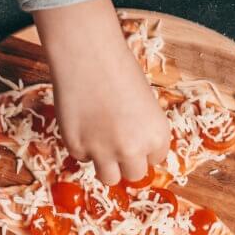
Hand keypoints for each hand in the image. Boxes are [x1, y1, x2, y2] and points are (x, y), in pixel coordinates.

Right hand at [33, 0, 169, 184]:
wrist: (87, 55)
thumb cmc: (119, 69)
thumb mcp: (145, 102)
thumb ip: (143, 130)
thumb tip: (136, 150)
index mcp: (157, 136)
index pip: (155, 160)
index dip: (143, 149)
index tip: (134, 137)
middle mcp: (133, 150)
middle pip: (133, 175)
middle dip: (126, 162)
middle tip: (116, 143)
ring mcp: (103, 152)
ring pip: (108, 178)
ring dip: (105, 163)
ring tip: (99, 139)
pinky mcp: (77, 148)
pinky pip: (82, 158)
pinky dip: (82, 145)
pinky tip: (82, 120)